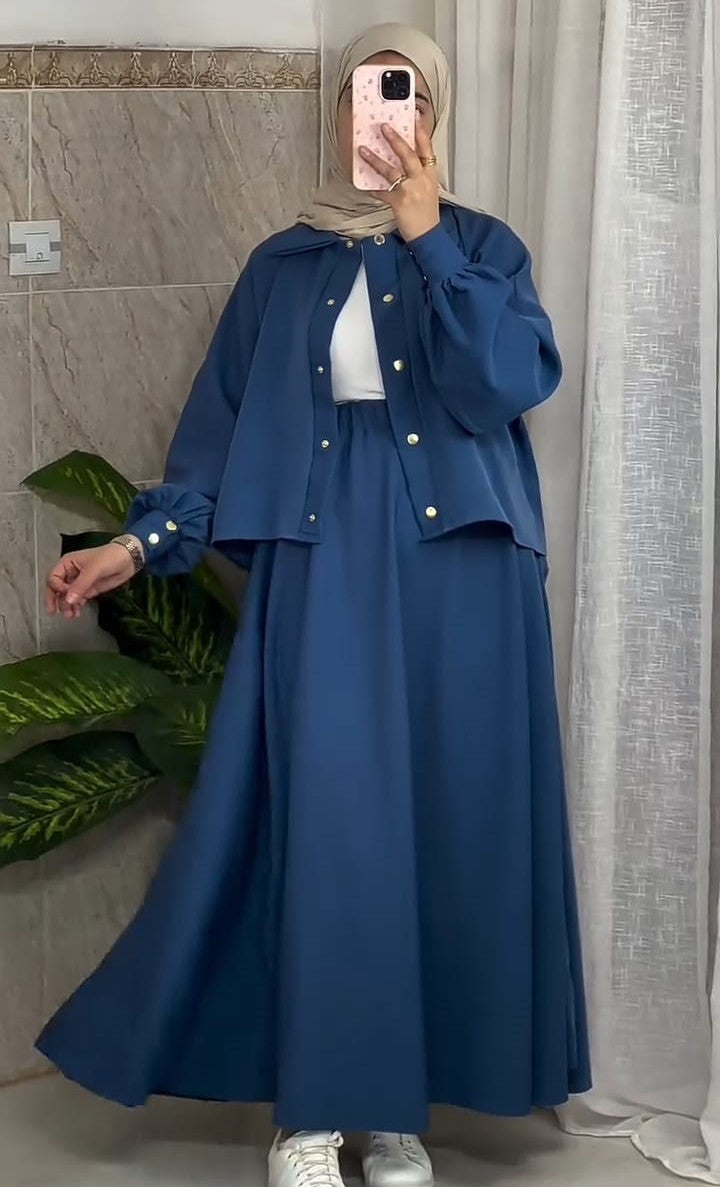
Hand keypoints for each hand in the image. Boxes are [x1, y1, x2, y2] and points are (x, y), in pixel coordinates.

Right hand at [46, 542, 136, 618]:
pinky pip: (78, 599)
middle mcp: (71, 573)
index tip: (65, 594)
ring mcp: (80, 582)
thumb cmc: (109, 557)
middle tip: (56, 612)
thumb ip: (80, 585)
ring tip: (70, 615)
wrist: (128, 560)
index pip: (53, 578)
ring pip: (68, 596)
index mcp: (67, 563)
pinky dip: (77, 606)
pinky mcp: (89, 589)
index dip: (57, 588)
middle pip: (57, 589)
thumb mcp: (93, 570)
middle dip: (57, 600)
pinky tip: (77, 612)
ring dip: (67, 606)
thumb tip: (68, 600)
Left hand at [359, 118, 439, 242]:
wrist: (428, 234)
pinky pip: (381, 192)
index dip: (421, 131)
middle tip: (384, 126)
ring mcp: (410, 191)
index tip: (415, 116)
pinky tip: (361, 181)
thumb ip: (418, 173)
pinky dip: (371, 187)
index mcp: (430, 175)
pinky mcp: (399, 203)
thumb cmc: (427, 213)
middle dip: (396, 139)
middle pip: (409, 155)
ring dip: (375, 159)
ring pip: (391, 171)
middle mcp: (422, 180)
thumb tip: (400, 159)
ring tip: (363, 150)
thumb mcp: (428, 189)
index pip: (427, 149)